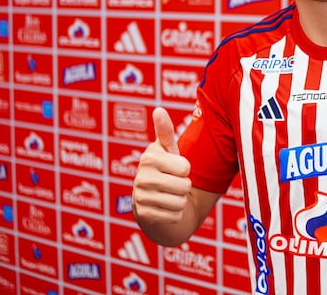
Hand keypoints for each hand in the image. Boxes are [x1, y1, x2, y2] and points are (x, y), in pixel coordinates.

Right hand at [132, 107, 191, 223]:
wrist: (155, 202)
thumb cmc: (165, 170)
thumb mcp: (167, 150)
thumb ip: (165, 131)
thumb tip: (158, 109)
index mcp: (149, 157)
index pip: (186, 167)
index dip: (185, 169)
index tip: (175, 168)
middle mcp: (141, 177)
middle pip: (184, 186)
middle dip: (184, 187)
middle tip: (173, 184)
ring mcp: (140, 198)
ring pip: (180, 202)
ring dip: (180, 201)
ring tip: (169, 195)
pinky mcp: (144, 216)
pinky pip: (175, 216)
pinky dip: (175, 215)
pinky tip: (165, 209)